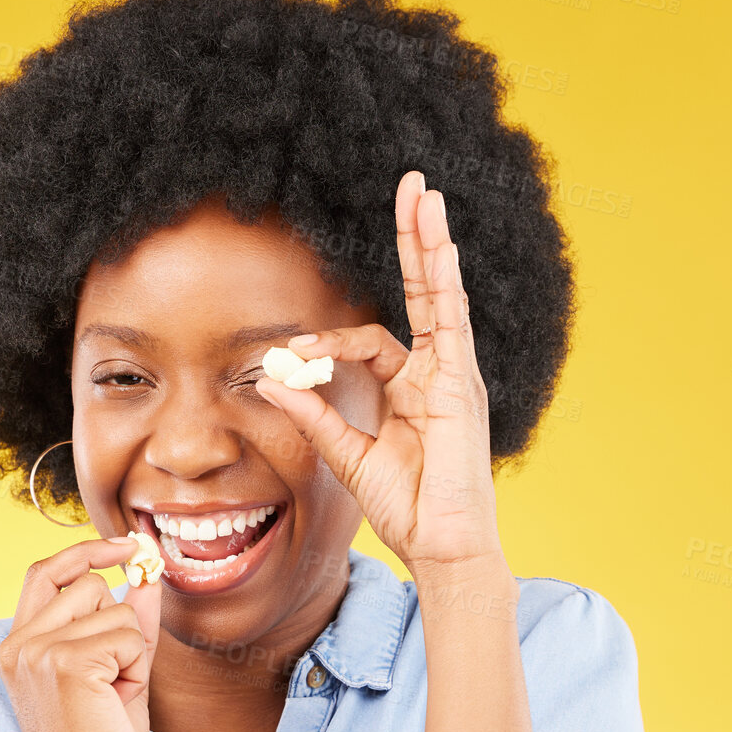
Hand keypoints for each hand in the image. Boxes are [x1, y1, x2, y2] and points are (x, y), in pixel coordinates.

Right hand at [0, 538, 161, 731]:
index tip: (126, 546)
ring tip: (111, 698)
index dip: (85, 552)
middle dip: (119, 626)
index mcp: (17, 646)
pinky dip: (136, 668)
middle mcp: (18, 644)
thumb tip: (146, 573)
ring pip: (115, 610)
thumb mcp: (116, 670)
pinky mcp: (64, 662)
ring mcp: (37, 651)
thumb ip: (126, 619)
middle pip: (90, 586)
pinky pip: (128, 636)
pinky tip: (115, 702)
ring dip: (130, 653)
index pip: (45, 572)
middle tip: (113, 681)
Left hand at [254, 170, 505, 577]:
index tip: (290, 354)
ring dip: (430, 244)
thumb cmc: (405, 506)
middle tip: (411, 189)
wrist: (439, 543)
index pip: (367, 343)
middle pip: (421, 295)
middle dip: (413, 243)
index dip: (326, 343)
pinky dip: (443, 281)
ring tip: (424, 195)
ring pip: (439, 296)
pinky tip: (438, 242)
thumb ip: (312, 414)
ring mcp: (452, 374)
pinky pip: (450, 321)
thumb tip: (271, 378)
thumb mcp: (345, 454)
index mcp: (409, 390)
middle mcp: (435, 374)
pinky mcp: (460, 383)